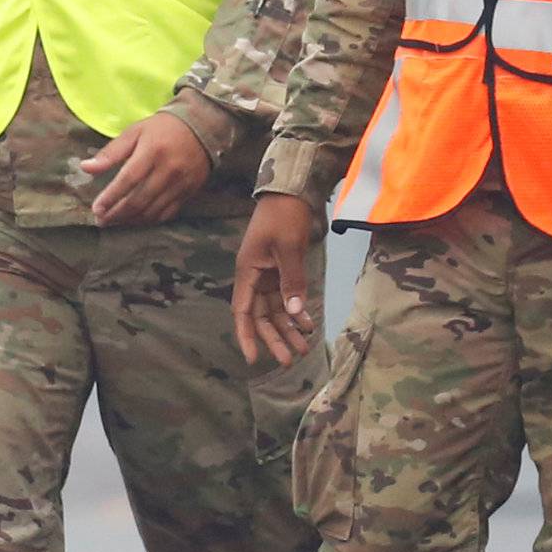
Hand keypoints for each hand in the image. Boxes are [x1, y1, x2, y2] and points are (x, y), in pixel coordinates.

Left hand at [82, 112, 212, 227]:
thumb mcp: (135, 132)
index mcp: (152, 152)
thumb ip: (111, 152)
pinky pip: (166, 213)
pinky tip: (135, 220)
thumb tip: (86, 168)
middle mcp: (168, 170)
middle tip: (101, 220)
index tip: (96, 208)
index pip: (128, 180)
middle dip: (117, 214)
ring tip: (114, 222)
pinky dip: (148, 220)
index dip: (111, 197)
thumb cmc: (162, 129)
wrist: (203, 128)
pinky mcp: (188, 193)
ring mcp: (180, 184)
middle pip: (139, 200)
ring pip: (152, 211)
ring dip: (130, 220)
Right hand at [233, 194, 321, 366]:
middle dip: (274, 338)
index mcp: (248, 271)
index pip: (243, 311)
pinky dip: (297, 310)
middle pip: (261, 315)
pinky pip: (287, 296)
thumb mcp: (287, 248)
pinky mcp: (282, 269)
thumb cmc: (284, 216)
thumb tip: (293, 311)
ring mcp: (268, 273)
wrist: (291, 191)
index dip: (247, 336)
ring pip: (276, 309)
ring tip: (304, 346)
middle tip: (290, 360)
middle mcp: (255, 276)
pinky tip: (308, 323)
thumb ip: (291, 280)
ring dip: (288, 327)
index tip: (253, 359)